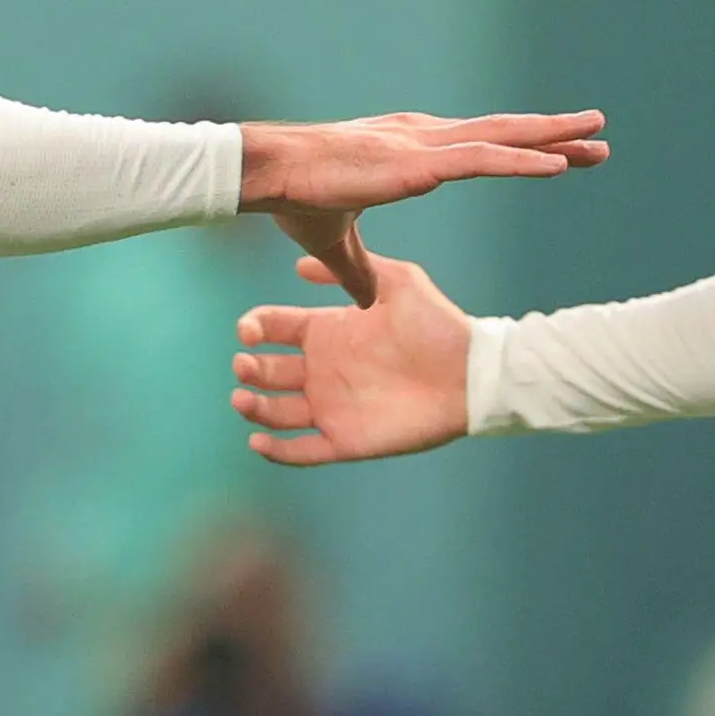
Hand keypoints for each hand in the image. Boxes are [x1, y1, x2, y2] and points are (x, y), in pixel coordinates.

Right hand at [229, 251, 472, 463]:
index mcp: (329, 331)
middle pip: (268, 372)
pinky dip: (276, 450)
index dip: (256, 328)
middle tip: (244, 365)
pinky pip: (302, 451)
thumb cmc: (439, 325)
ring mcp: (332, 407)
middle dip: (249, 369)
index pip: (276, 328)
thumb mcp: (398, 282)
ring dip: (254, 408)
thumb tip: (300, 264)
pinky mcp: (346, 440)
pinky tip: (258, 441)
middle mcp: (324, 370)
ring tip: (243, 400)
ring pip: (278, 412)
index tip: (248, 330)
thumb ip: (351, 271)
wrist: (472, 375)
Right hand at [240, 111, 604, 305]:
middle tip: (599, 131)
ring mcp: (425, 146)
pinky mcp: (419, 162)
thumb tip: (364, 302)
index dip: (521, 150)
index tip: (560, 154)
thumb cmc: (296, 200)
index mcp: (411, 151)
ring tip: (599, 134)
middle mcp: (425, 138)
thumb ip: (354, 271)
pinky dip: (523, 161)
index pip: (480, 148)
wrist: (271, 176)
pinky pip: (483, 160)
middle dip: (554, 135)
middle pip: (504, 135)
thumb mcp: (337, 243)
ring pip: (504, 139)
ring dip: (554, 138)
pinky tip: (559, 163)